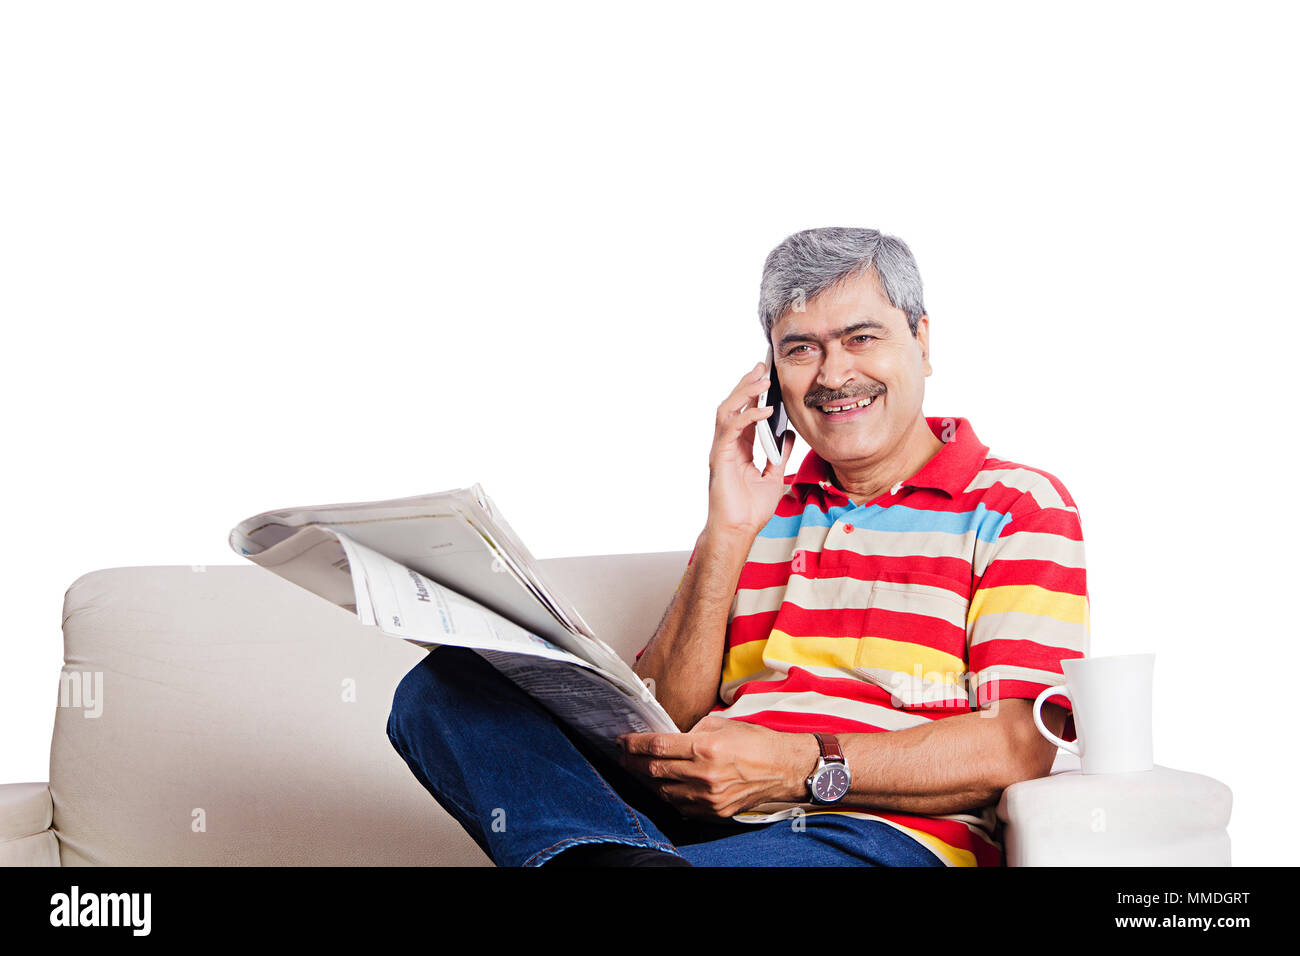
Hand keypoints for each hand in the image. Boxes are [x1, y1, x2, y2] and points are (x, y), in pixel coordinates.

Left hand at [617, 716, 816, 818]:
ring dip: (647, 781)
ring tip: (639, 770)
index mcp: (705, 748)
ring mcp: (709, 797)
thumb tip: (667, 739)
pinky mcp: (714, 811)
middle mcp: (704, 775)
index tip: (622, 741)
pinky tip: (663, 785)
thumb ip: (691, 731)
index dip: (634, 744)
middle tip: (622, 755)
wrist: (782, 768)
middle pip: (654, 771)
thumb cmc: (754, 741)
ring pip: (663, 791)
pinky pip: (681, 805)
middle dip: (632, 763)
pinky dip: (668, 795)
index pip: (657, 747)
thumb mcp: (720, 724)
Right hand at [707, 362, 795, 536]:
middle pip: (733, 405)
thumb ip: (780, 455)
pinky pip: (732, 430)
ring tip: (760, 379)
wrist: (738, 531)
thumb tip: (790, 435)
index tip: (766, 375)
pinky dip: (748, 417)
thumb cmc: (750, 509)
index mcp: (739, 448)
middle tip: (762, 366)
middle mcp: (727, 445)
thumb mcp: (773, 476)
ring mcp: (722, 450)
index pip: (745, 413)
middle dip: (746, 384)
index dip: (753, 393)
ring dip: (744, 393)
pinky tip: (764, 411)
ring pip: (727, 411)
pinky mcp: (721, 458)